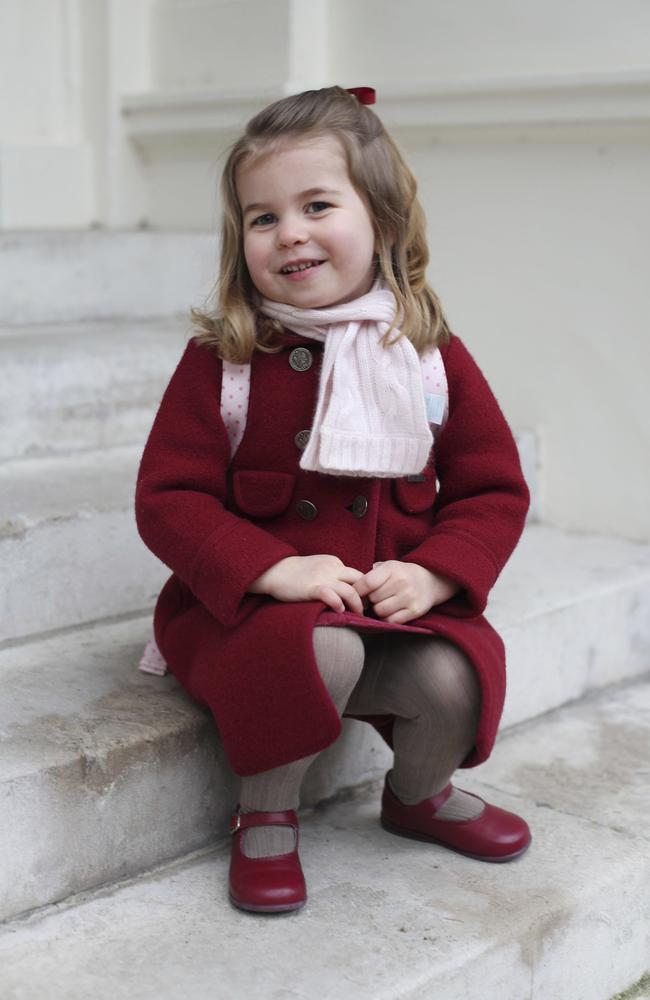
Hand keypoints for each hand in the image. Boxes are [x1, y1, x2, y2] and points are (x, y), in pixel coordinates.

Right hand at [248, 554, 365, 614]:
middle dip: (366, 596)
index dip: (364, 588)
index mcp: (334, 562)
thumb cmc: (296, 572)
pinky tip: (339, 611)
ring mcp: (322, 578)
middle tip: (367, 608)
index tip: (365, 599)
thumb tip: (347, 588)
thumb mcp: (319, 566)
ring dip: (357, 604)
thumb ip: (333, 573)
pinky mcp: (312, 588)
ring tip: (358, 614)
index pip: (357, 575)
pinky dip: (338, 604)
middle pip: (359, 580)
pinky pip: (331, 596)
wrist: (274, 570)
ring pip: (349, 590)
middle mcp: (332, 568)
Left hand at [353, 561, 458, 624]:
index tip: (354, 594)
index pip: (367, 583)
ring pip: (380, 611)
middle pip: (372, 599)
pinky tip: (390, 612)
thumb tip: (351, 589)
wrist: (431, 580)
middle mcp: (401, 582)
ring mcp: (409, 597)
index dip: (357, 591)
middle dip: (369, 601)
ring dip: (378, 610)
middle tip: (373, 598)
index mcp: (392, 569)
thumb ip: (371, 575)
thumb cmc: (402, 574)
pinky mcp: (415, 611)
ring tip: (382, 604)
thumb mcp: (388, 567)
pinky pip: (392, 621)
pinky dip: (387, 619)